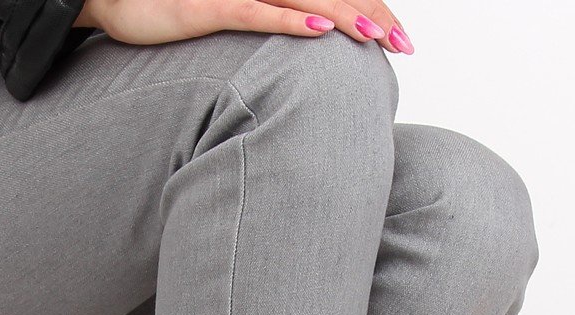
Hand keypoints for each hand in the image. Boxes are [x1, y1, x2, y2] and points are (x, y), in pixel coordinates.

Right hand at [75, 0, 413, 54]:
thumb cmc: (170, 10)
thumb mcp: (227, 19)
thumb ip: (266, 26)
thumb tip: (303, 47)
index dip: (368, 8)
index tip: (399, 38)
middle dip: (371, 15)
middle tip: (404, 45)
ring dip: (343, 16)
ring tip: (377, 37)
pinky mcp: (206, 7)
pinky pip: (255, 12)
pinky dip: (290, 22)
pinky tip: (318, 31)